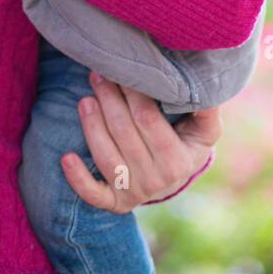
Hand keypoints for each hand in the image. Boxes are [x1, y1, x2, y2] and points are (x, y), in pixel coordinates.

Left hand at [61, 72, 221, 211]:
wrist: (176, 176)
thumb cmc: (188, 142)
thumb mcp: (205, 128)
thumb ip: (206, 109)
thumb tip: (206, 88)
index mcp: (178, 161)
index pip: (148, 119)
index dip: (133, 93)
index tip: (124, 70)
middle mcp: (156, 180)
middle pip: (124, 133)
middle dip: (109, 100)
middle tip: (99, 75)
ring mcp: (134, 193)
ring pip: (106, 156)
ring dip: (91, 126)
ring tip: (85, 99)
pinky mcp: (115, 202)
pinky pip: (94, 194)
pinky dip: (78, 178)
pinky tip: (66, 157)